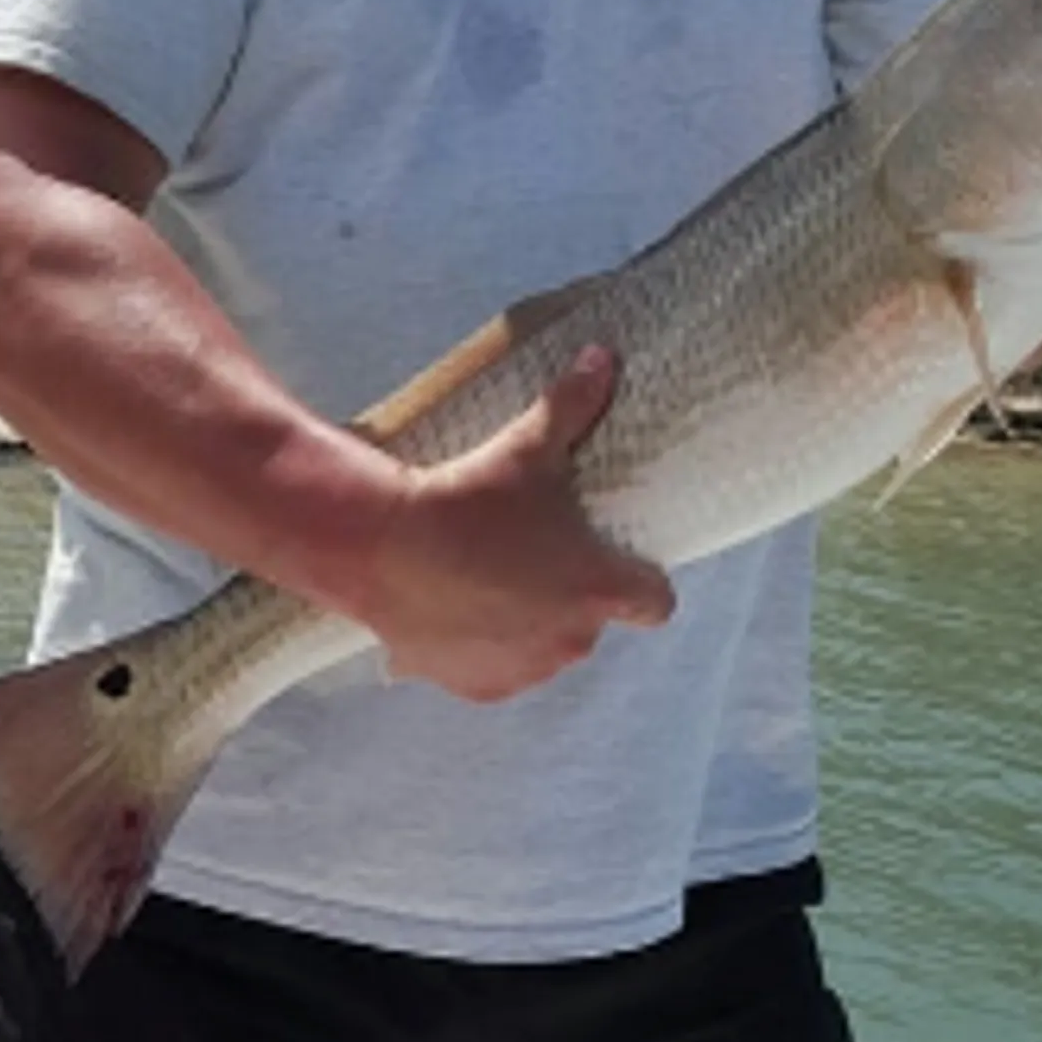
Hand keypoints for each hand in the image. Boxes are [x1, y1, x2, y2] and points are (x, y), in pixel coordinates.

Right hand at [361, 347, 674, 701]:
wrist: (384, 548)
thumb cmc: (470, 498)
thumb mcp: (527, 446)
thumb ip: (574, 403)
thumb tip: (605, 355)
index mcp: (599, 588)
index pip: (656, 601)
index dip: (642, 582)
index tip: (618, 561)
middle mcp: (571, 642)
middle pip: (591, 620)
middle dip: (571, 594)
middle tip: (535, 552)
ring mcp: (523, 670)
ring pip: (542, 647)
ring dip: (528, 623)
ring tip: (490, 578)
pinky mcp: (477, 686)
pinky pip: (495, 669)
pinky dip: (483, 647)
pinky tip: (458, 608)